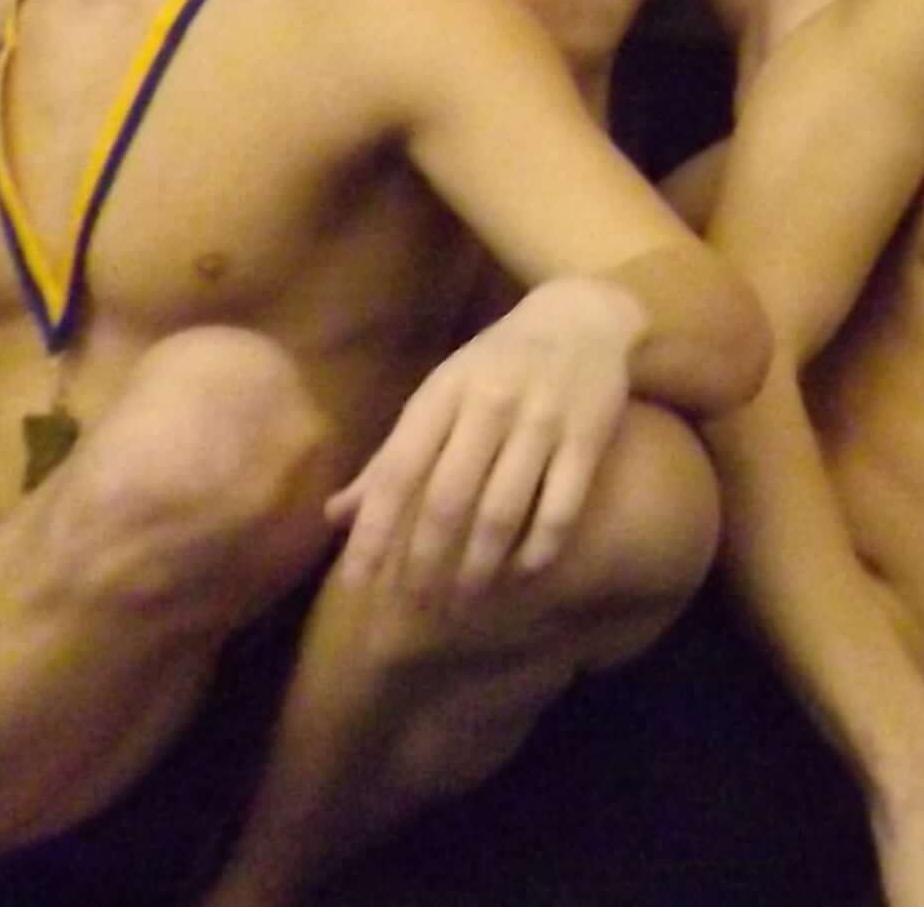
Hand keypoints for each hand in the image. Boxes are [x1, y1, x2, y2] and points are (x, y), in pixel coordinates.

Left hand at [326, 274, 643, 602]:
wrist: (582, 316)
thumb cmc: (495, 365)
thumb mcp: (438, 395)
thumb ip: (391, 456)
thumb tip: (335, 516)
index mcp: (444, 394)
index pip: (399, 472)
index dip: (374, 531)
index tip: (356, 584)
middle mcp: (491, 406)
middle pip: (449, 499)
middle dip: (425, 562)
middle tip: (414, 607)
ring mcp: (543, 421)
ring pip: (503, 511)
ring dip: (478, 567)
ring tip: (461, 603)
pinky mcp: (588, 437)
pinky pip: (561, 507)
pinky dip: (538, 548)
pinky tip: (521, 573)